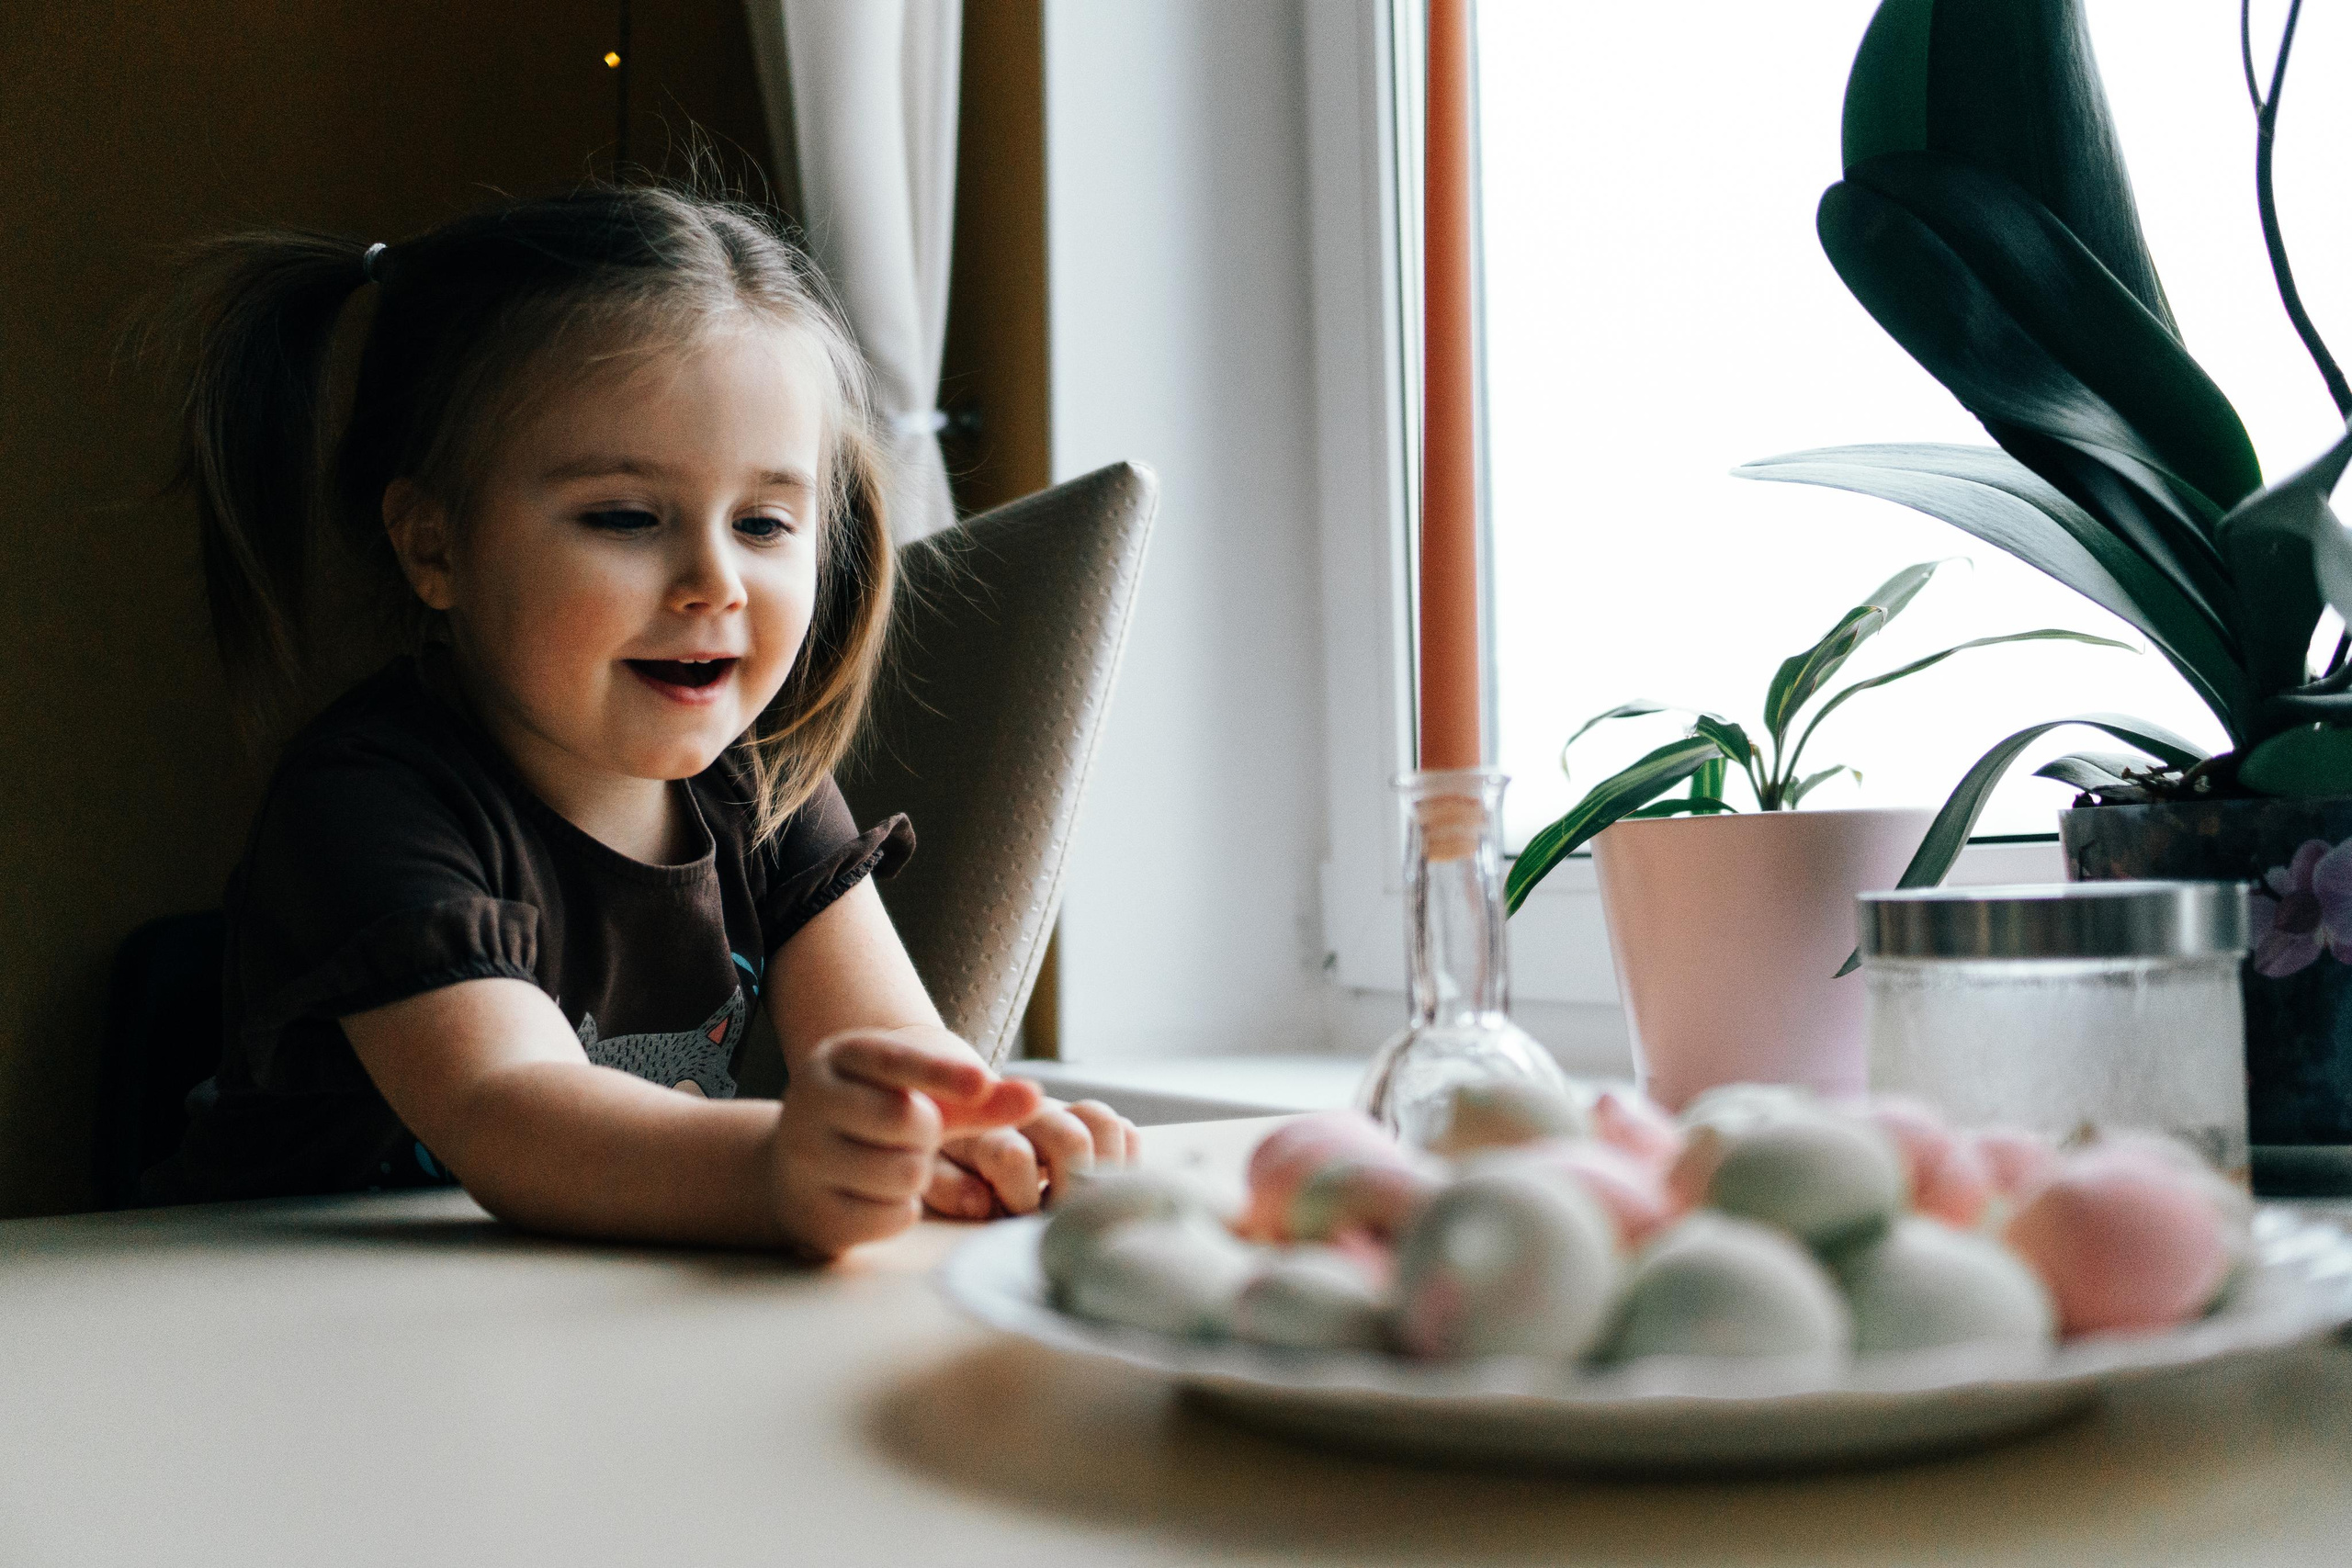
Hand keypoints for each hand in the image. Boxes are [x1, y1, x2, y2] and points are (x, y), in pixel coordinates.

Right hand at [769, 1030, 1041, 1258]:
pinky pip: (889, 1217)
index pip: (893, 1060)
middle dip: (929, 1134)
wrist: (798, 1166)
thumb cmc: (874, 1120)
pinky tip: (877, 1197)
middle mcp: (810, 1102)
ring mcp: (803, 1159)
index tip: (981, 1082)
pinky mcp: (811, 1213)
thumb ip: (976, 1098)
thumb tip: (1036, 1097)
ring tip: (893, 1163)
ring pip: (903, 1173)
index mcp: (837, 1059)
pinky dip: (900, 1212)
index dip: (940, 1072)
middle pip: (907, 1120)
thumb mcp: (919, 1096)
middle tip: (913, 1135)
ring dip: (917, 1175)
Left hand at [925, 1096, 1141, 1219]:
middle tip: (1063, 1219)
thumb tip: (983, 1202)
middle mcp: (1029, 1116)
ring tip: (1088, 1203)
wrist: (958, 1103)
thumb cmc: (945, 1154)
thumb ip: (949, 1188)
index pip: (1014, 1156)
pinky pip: (1123, 1129)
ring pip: (1104, 1122)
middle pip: (1073, 1139)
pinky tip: (1103, 1188)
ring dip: (1105, 1169)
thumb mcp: (931, 1173)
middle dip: (1073, 1189)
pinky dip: (1124, 1159)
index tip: (1016, 1222)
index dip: (1021, 1199)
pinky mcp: (1088, 1120)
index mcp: (985, 1131)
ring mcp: (1064, 1114)